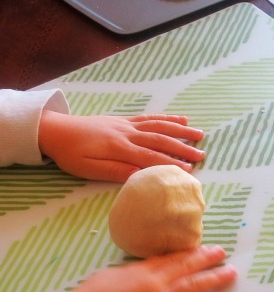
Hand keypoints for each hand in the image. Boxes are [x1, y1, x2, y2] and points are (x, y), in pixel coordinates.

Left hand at [38, 111, 204, 182]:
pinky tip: (181, 118)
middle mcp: (127, 133)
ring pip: (159, 125)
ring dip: (181, 130)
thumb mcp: (87, 168)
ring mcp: (127, 124)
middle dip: (182, 147)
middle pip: (160, 139)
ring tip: (200, 135)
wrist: (53, 129)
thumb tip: (141, 174)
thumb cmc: (69, 153)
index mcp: (119, 147)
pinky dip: (167, 118)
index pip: (150, 156)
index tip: (190, 170)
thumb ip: (115, 170)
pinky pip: (149, 117)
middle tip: (202, 155)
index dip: (171, 163)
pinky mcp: (124, 120)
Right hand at [51, 245, 235, 291]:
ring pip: (195, 286)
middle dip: (206, 258)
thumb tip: (137, 272)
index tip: (201, 248)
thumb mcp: (107, 278)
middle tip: (222, 252)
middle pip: (186, 266)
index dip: (187, 253)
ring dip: (215, 278)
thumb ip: (127, 274)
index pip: (169, 258)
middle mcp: (155, 282)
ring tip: (231, 273)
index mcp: (139, 270)